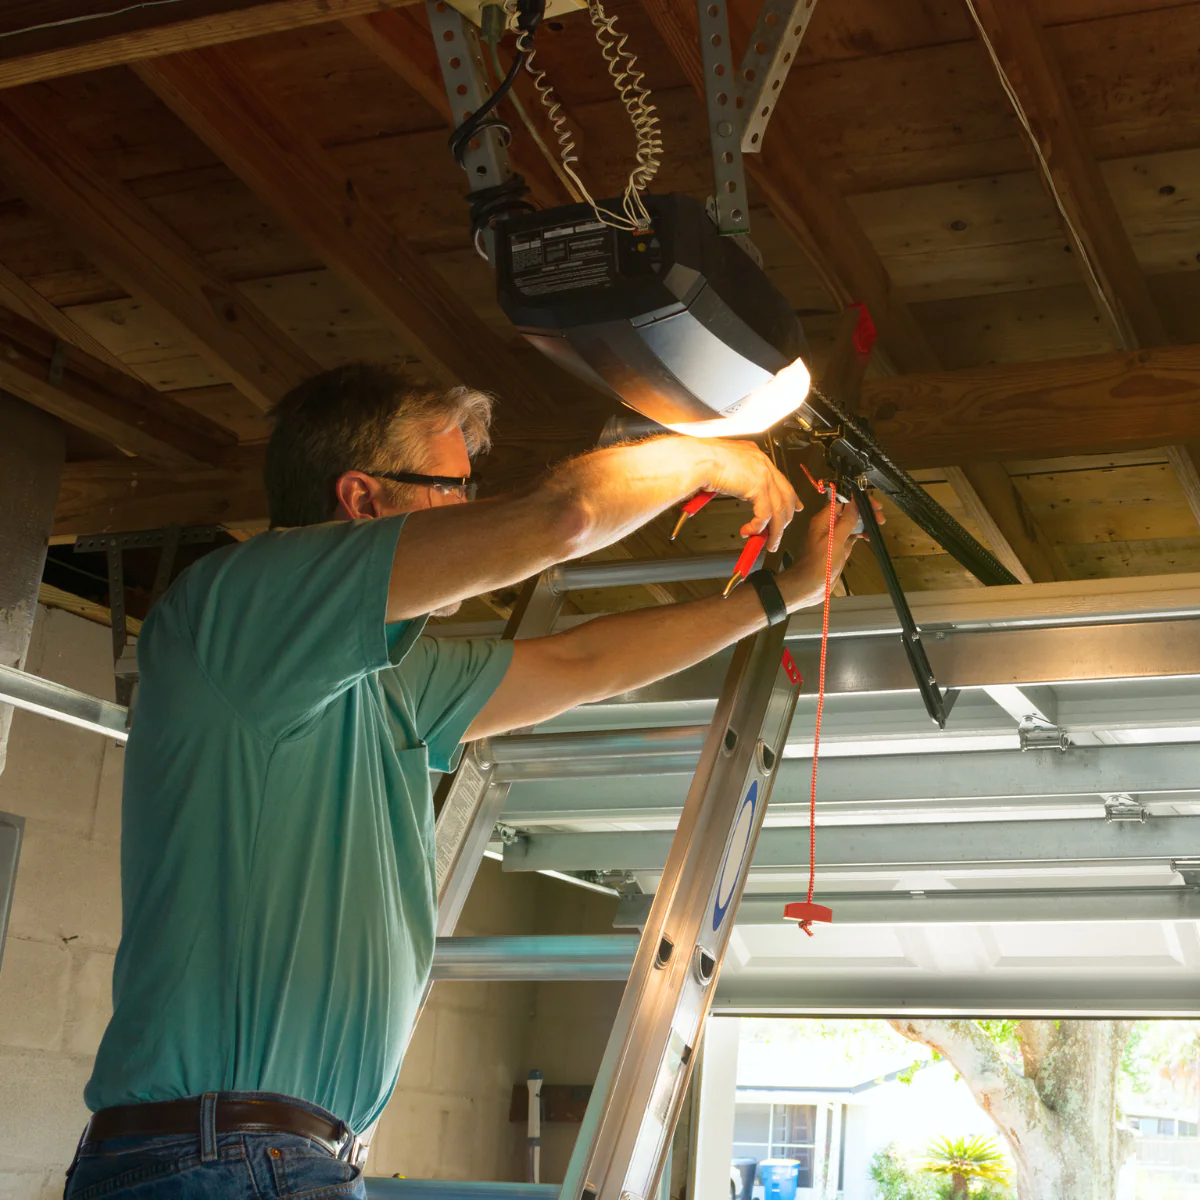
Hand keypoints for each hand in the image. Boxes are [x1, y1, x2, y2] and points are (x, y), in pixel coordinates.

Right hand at [693, 439, 801, 551]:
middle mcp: (762, 462)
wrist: (696, 459)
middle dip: (785, 519)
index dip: (789, 497)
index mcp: (754, 455)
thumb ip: (734, 477)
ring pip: (778, 508)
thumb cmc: (699, 461)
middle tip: (779, 534)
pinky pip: (765, 514)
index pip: (779, 479)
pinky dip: (758, 527)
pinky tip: (749, 531)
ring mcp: (762, 474)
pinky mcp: (758, 486)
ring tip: (768, 543)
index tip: (794, 507)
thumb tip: (733, 488)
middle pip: (785, 495)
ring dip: (774, 530)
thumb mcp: (722, 466)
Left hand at [776, 493, 885, 610]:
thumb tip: (854, 504)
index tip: (872, 505)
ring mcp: (835, 536)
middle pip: (849, 511)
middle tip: (879, 516)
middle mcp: (829, 526)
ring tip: (878, 523)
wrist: (811, 585)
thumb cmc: (818, 565)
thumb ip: (845, 522)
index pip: (843, 502)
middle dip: (865, 511)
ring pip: (852, 522)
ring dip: (865, 521)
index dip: (858, 501)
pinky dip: (862, 533)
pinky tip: (869, 536)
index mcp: (824, 520)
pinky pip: (852, 535)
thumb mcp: (835, 541)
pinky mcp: (840, 546)